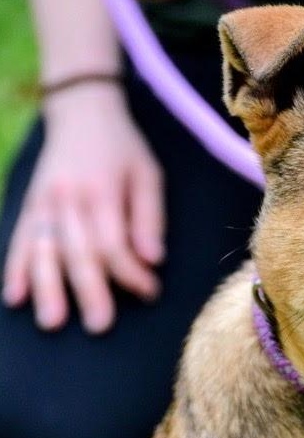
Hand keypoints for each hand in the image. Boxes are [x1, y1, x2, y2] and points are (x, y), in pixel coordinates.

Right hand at [3, 84, 164, 333]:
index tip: (149, 292)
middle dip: (90, 290)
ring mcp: (43, 203)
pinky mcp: (28, 206)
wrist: (80, 113)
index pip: (114, 242)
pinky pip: (18, 240)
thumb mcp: (148, 174)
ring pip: (43, 250)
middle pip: (78, 251)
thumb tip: (154, 259)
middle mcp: (67, 199)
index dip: (131, 272)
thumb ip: (149, 217)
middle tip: (100, 324)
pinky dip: (15, 269)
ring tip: (51, 321)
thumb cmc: (123, 149)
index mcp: (101, 191)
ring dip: (46, 287)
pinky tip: (14, 297)